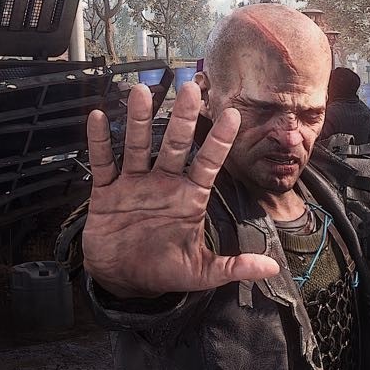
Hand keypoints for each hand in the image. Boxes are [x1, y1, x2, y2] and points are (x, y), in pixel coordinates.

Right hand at [83, 82, 280, 298]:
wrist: (123, 280)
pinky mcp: (106, 192)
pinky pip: (103, 164)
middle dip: (183, 118)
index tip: (232, 115)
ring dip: (139, 120)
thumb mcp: (202, 273)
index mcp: (189, 198)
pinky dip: (99, 143)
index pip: (209, 163)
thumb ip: (234, 267)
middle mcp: (164, 184)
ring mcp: (135, 185)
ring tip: (142, 92)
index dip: (219, 140)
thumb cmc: (163, 272)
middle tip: (190, 89)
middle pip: (175, 145)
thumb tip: (270, 268)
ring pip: (138, 146)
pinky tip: (99, 118)